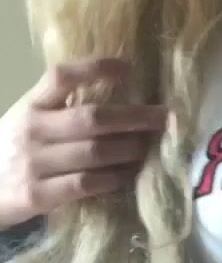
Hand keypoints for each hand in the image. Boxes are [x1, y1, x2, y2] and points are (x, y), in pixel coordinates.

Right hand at [0, 58, 167, 229]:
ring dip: (129, 150)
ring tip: (150, 148)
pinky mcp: (37, 195)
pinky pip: (84, 184)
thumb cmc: (14, 153)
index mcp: (30, 105)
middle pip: (91, 118)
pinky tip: (128, 177)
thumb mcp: (28, 122)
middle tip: (165, 118)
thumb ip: (60, 108)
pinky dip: (112, 180)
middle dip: (134, 117)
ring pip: (94, 153)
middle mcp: (32, 129)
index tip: (129, 67)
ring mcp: (34, 163)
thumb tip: (118, 96)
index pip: (62, 76)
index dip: (96, 68)